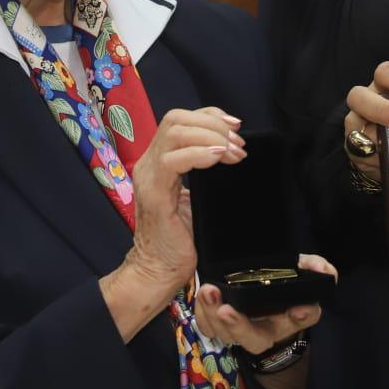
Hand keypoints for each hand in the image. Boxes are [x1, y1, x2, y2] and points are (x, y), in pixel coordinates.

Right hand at [101, 107, 244, 340]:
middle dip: (213, 124)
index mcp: (158, 161)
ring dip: (211, 137)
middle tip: (239, 143)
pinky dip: (200, 154)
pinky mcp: (154, 194)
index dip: (209, 116)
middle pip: (175, 118)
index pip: (179, 119)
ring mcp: (148, 176)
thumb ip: (203, 172)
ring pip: (174, 132)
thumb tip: (232, 151)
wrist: (159, 271)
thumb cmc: (180, 238)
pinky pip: (173, 160)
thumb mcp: (196, 196)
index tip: (237, 126)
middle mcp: (148, 163)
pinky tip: (219, 158)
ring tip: (234, 153)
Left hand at [192, 254, 337, 354]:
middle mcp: (265, 329)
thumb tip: (325, 271)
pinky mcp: (218, 322)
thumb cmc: (281, 278)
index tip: (300, 308)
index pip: (302, 318)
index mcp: (291, 316)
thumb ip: (315, 267)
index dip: (303, 315)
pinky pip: (208, 325)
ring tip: (209, 293)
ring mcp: (240, 328)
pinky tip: (201, 295)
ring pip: (226, 334)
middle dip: (240, 326)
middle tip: (227, 310)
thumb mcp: (301, 268)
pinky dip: (202, 313)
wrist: (258, 284)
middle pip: (254, 338)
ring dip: (214, 316)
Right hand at [343, 61, 388, 183]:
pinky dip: (372, 155)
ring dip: (374, 134)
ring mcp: (355, 123)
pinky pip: (356, 149)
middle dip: (383, 109)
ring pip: (351, 120)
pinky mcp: (353, 146)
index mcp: (384, 85)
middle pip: (359, 95)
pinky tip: (385, 160)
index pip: (387, 73)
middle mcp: (366, 100)